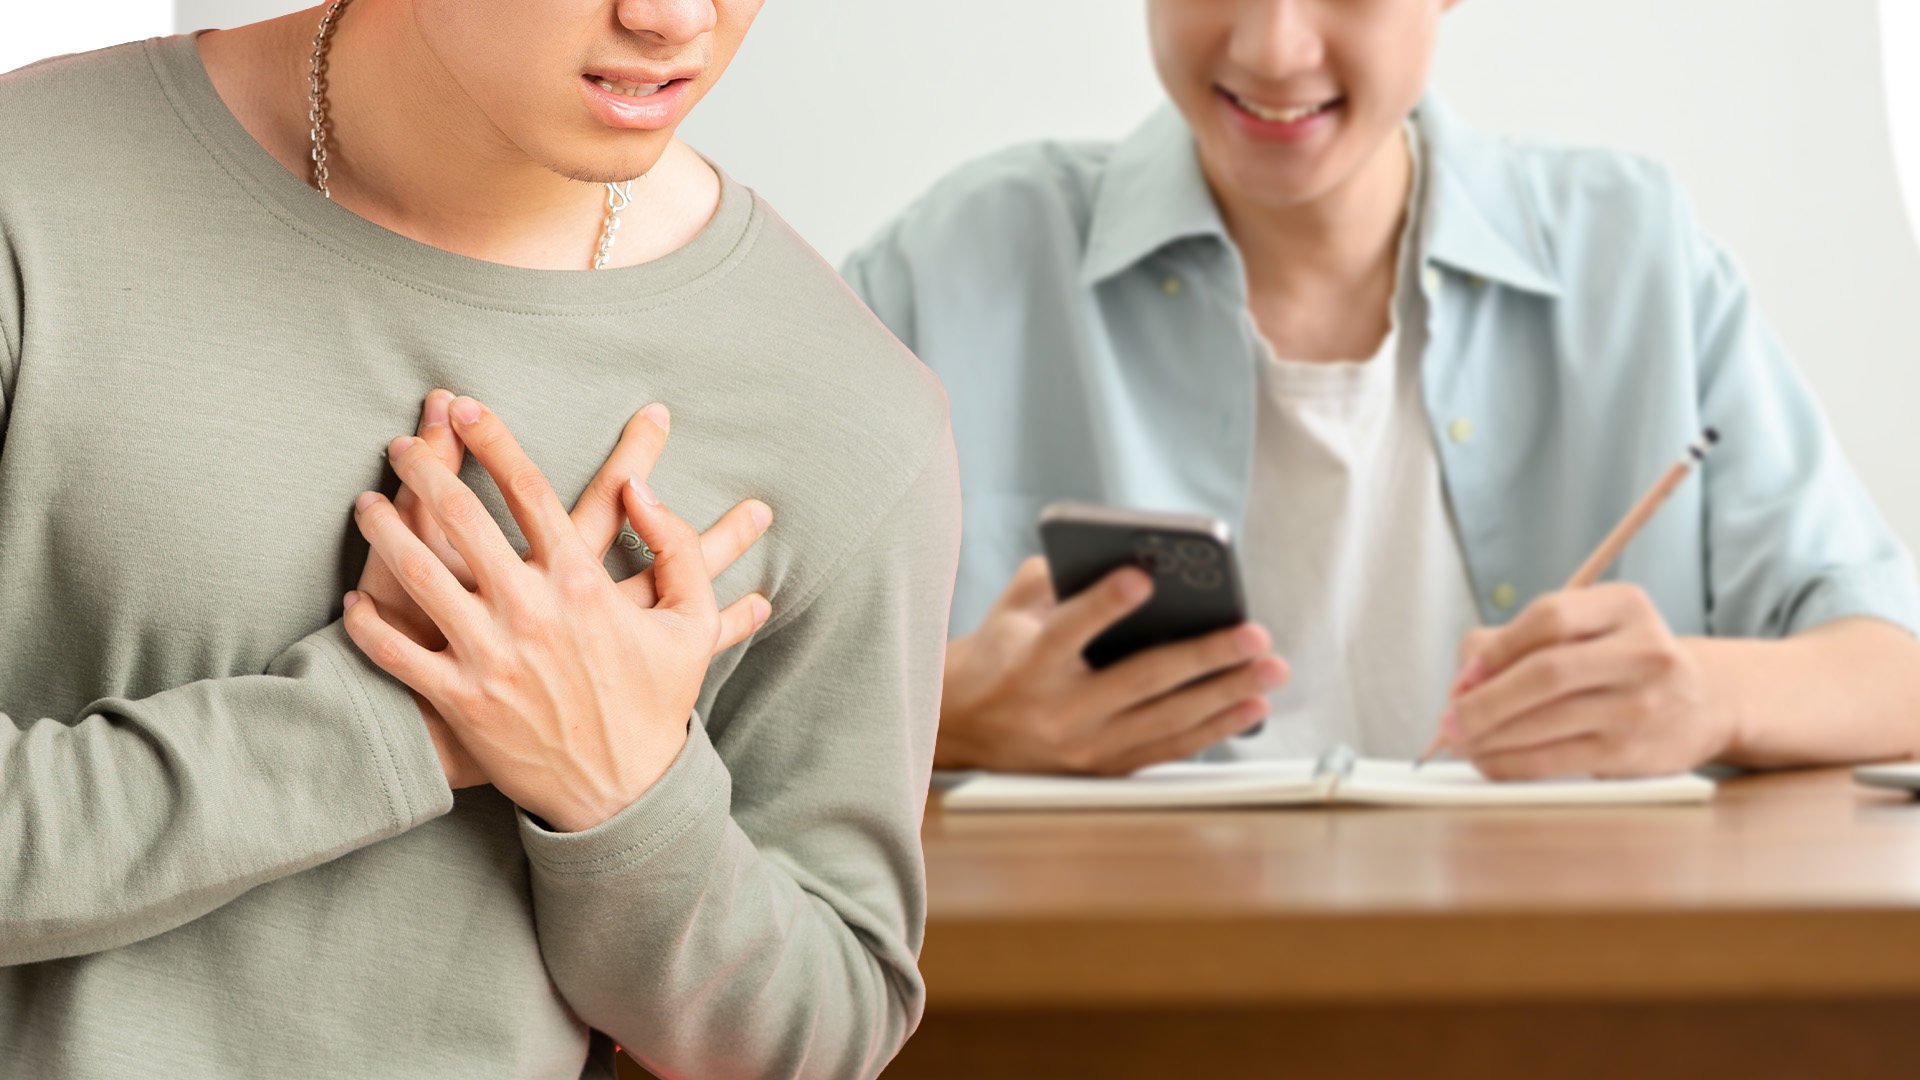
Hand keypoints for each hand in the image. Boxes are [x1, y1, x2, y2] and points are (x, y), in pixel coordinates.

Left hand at [344, 396, 769, 829]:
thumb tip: (642, 490)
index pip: (527, 490)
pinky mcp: (459, 699)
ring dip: (384, 529)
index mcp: (582, 583)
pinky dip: (369, 625)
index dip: (492, 440)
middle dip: (423, 468)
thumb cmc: (657, 704)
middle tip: (398, 443)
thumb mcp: (691, 622)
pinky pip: (397, 652)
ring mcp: (490, 655)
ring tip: (365, 503)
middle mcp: (530, 610)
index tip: (465, 407)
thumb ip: (675, 546)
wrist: (623, 794)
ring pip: (418, 574)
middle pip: (461, 517)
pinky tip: (356, 599)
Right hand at [937, 556, 1287, 774]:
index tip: (1143, 575)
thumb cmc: (996, 655)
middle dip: (1204, 655)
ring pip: (1167, 719)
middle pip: (1140, 680)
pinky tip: (1250, 707)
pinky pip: (1168, 748)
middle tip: (1254, 634)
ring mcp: (1084, 746)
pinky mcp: (1103, 767)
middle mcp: (1058, 710)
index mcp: (1028, 664)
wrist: (961, 729)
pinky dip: (1214, 728)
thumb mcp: (1010, 609)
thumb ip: (1056, 577)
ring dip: (1226, 694)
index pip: (1068, 631)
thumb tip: (1125, 558)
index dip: (1104, 603)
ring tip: (1270, 670)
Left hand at [1440, 583, 1734, 779]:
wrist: (1704, 702)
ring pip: (1545, 721)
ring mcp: (1641, 705)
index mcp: (1625, 606)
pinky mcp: (1633, 752)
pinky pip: (1555, 760)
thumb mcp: (1586, 629)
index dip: (1496, 649)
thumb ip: (1517, 641)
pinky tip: (1487, 760)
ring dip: (1489, 736)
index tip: (1463, 677)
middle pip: (1545, 673)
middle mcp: (1642, 652)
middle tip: (1449, 719)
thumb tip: (1463, 682)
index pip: (1549, 617)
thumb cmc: (1618, 662)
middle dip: (1484, 700)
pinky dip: (1509, 763)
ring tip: (1460, 742)